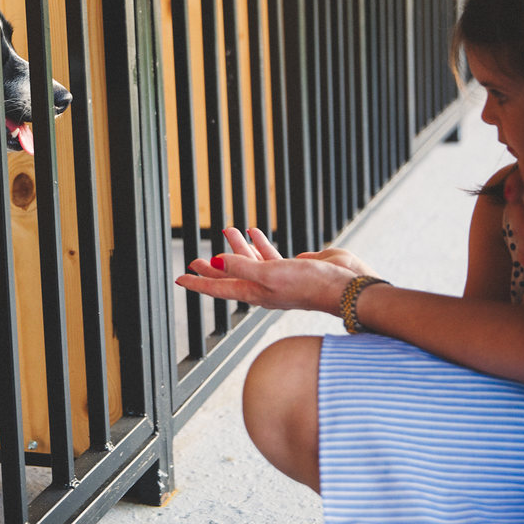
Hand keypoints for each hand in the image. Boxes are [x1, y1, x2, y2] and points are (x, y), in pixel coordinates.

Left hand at [175, 227, 368, 315]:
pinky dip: (260, 243)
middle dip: (212, 267)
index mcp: (254, 292)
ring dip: (237, 247)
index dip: (198, 282)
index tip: (180, 278)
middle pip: (230, 276)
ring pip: (250, 261)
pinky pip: (270, 255)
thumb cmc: (308, 284)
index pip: (219, 288)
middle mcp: (264, 288)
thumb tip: (216, 260)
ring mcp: (278, 278)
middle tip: (194, 259)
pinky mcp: (293, 268)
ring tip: (228, 230)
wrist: (343, 286)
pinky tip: (255, 232)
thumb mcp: (270, 274)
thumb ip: (242, 266)